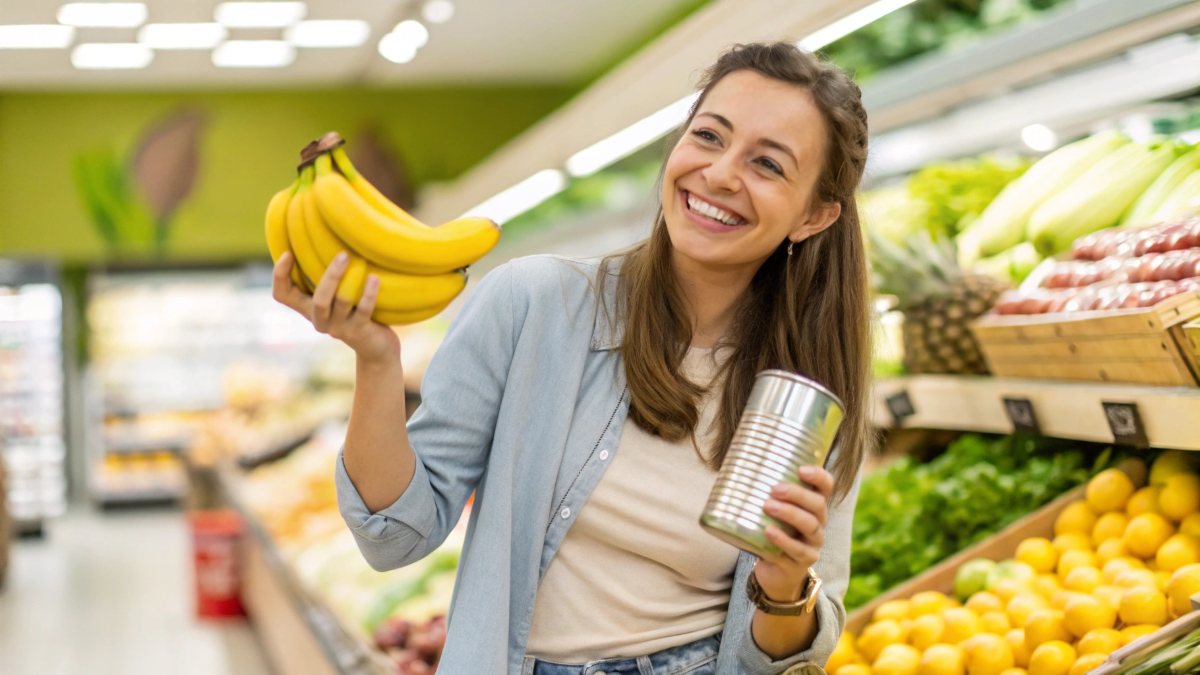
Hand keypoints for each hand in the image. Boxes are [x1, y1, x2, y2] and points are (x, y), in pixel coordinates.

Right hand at [271, 252, 399, 364]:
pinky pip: (363, 310)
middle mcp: (320, 320)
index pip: (282, 296)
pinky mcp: (360, 331)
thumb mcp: (334, 296)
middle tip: (342, 254)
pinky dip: (368, 294)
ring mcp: (339, 328)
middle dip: (330, 276)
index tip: (288, 253)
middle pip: (317, 300)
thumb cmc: (353, 312)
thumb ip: (326, 278)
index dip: (279, 276)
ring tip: (356, 259)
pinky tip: (374, 279)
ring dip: (348, 280)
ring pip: (340, 302)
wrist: (375, 347)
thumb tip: (323, 235)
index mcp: (308, 309)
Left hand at [754, 465, 831, 601]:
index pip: (826, 486)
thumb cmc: (771, 534)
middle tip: (775, 489)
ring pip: (810, 526)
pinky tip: (769, 531)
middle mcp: (818, 524)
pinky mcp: (801, 563)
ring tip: (768, 506)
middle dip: (798, 494)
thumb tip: (732, 466)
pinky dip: (783, 540)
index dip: (818, 476)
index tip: (800, 469)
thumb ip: (762, 493)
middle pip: (818, 505)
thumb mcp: (771, 513)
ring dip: (790, 514)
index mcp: (813, 507)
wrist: (774, 573)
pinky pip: (797, 550)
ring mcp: (812, 545)